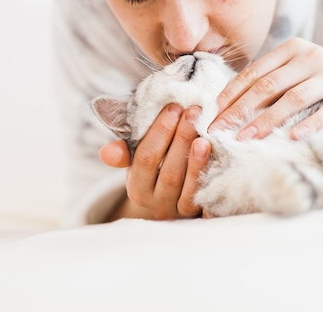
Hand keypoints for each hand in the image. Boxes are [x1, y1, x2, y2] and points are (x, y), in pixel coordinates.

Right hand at [99, 103, 210, 219]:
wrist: (179, 195)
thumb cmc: (159, 165)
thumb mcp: (139, 158)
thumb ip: (124, 151)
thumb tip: (107, 152)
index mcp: (136, 187)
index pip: (146, 158)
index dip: (160, 131)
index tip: (174, 107)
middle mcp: (155, 204)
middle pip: (169, 172)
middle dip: (181, 139)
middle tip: (194, 112)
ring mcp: (177, 211)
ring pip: (186, 186)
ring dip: (196, 159)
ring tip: (204, 134)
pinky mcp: (198, 214)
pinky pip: (202, 196)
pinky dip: (207, 175)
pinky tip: (215, 156)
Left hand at [209, 37, 322, 139]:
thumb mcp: (297, 69)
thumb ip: (271, 80)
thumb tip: (229, 106)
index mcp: (293, 49)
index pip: (254, 72)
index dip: (231, 94)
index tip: (212, 115)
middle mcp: (311, 57)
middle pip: (269, 85)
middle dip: (240, 110)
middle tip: (220, 131)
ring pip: (294, 98)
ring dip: (268, 119)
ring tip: (247, 138)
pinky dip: (311, 123)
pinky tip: (295, 136)